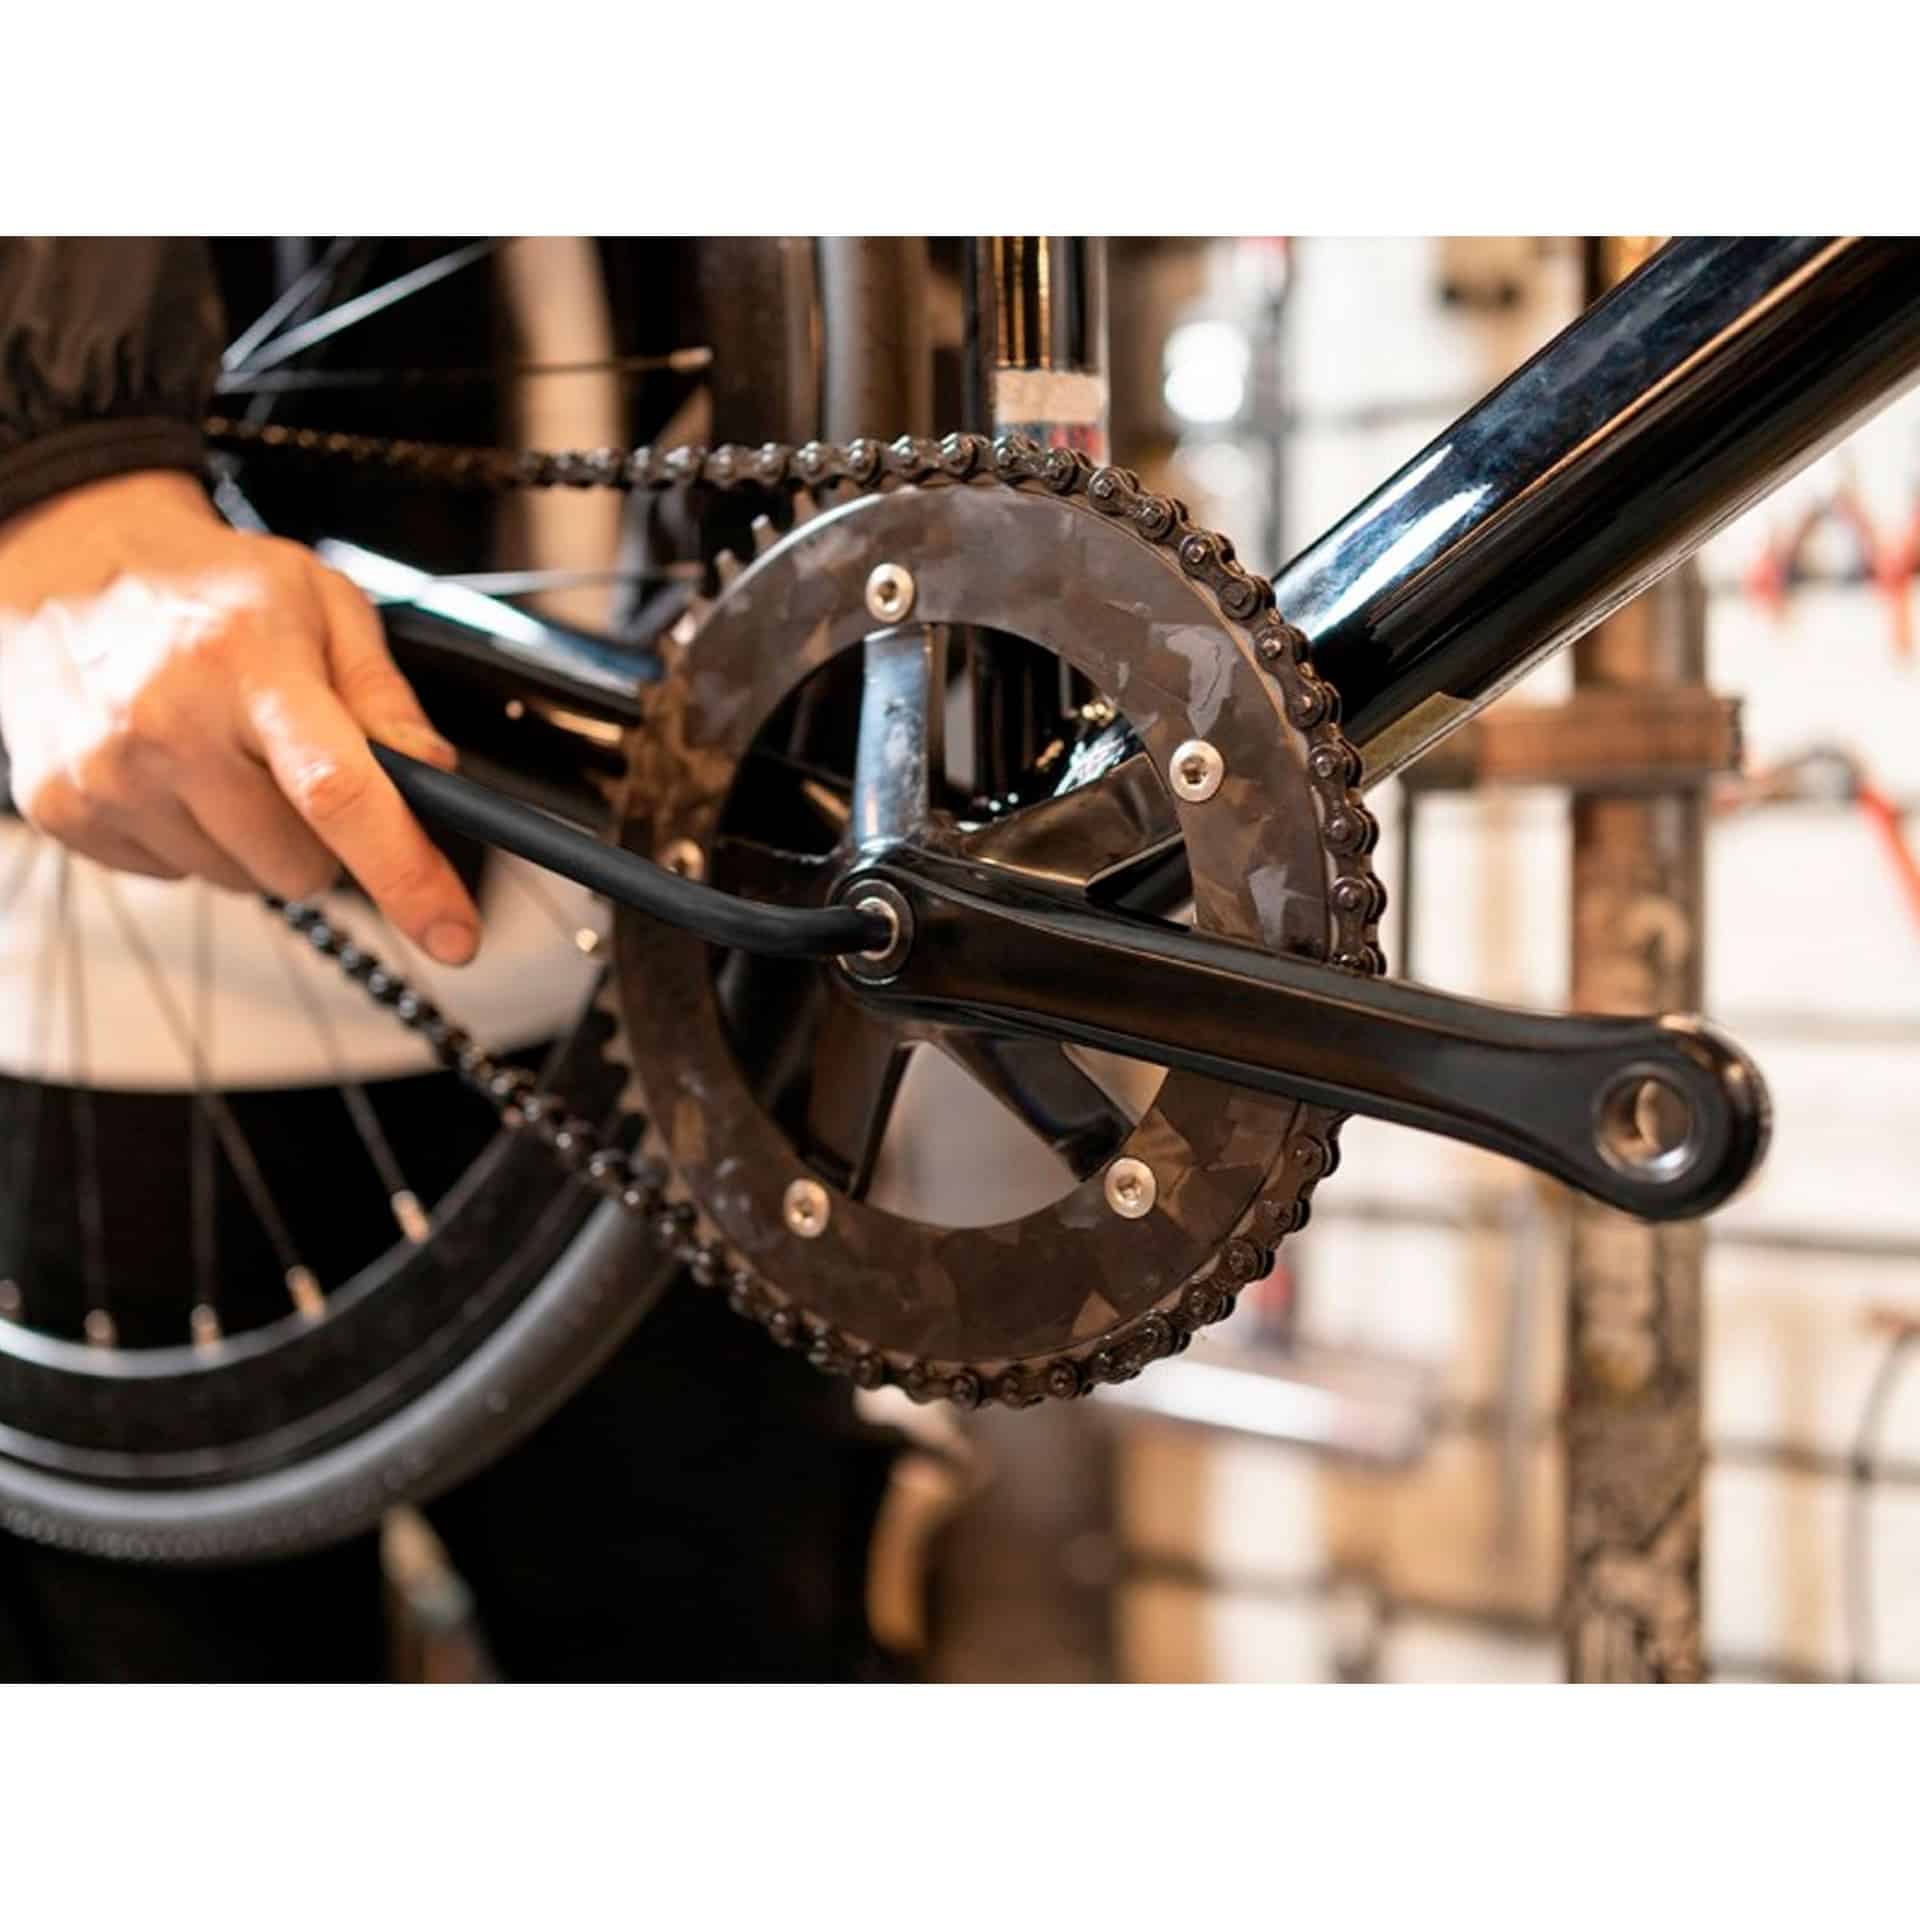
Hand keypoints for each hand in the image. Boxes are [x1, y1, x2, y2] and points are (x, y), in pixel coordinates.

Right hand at [0, 469, 479, 964]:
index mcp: (248, 666)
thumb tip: (433, 776)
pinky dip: (194, 837)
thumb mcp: (322, 605)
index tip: (454, 936)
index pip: (341, 794)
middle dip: (324, 838)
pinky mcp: (62, 811)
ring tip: (224, 755)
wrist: (69, 563)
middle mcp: (169, 724)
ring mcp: (107, 775)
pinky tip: (174, 770)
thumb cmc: (211, 588)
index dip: (408, 875)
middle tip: (290, 763)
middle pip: (300, 864)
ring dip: (255, 839)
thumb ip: (385, 695)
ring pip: (242, 881)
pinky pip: (177, 876)